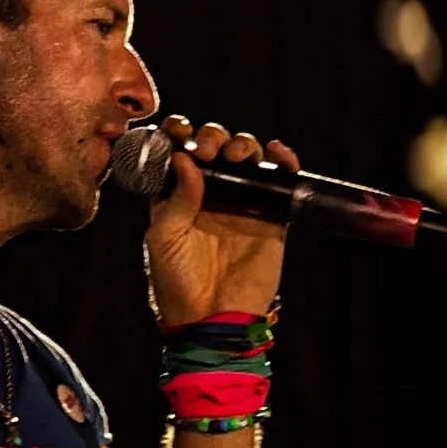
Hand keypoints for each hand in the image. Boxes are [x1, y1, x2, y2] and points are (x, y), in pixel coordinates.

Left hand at [144, 118, 300, 325]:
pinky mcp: (271, 217)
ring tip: (237, 154)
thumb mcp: (163, 238)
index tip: (178, 129)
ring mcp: (242, 204)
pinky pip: (280, 181)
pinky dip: (283, 161)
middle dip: (213, 137)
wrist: (211, 318)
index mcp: (178, 195)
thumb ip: (175, 197)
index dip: (180, 134)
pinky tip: (275, 153)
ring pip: (247, 158)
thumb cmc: (177, 282)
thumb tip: (184, 157)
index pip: (181, 153)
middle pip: (216, 148)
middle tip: (209, 149)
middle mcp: (210, 194)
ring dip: (244, 144)